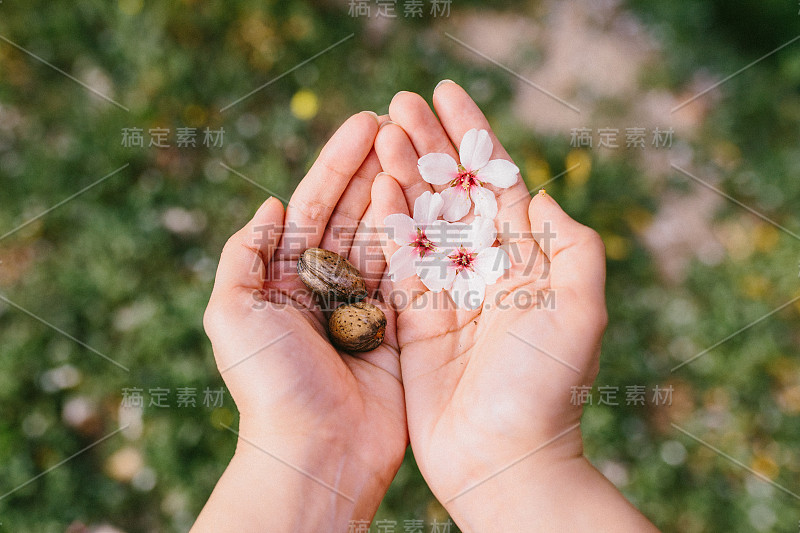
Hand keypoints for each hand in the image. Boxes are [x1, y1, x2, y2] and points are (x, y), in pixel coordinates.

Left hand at [194, 112, 406, 531]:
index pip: (314, 205)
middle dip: (375, 165)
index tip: (365, 121)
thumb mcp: (233, 313)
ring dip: (402, 190)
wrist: (317, 451)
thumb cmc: (269, 384)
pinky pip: (413, 273)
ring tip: (422, 146)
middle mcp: (326, 285)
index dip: (337, 162)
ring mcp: (366, 305)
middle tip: (402, 120)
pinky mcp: (400, 327)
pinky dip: (422, 236)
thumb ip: (244, 256)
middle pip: (355, 212)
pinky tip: (436, 199)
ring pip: (388, 235)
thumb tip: (271, 205)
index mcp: (284, 277)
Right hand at [372, 83, 656, 530]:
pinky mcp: (412, 318)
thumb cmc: (548, 386)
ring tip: (379, 129)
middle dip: (428, 143)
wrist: (503, 457)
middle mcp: (484, 268)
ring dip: (401, 171)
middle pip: (453, 190)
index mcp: (526, 260)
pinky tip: (374, 185)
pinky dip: (385, 222)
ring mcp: (446, 292)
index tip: (447, 93)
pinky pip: (396, 261)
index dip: (472, 135)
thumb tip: (544, 197)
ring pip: (420, 217)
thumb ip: (573, 248)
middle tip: (399, 101)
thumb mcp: (581, 310)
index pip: (497, 181)